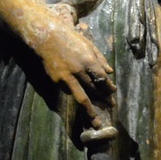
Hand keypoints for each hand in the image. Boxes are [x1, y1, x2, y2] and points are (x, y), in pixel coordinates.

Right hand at [35, 10, 114, 126]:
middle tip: (111, 106)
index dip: (109, 87)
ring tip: (96, 121)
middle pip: (94, 90)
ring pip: (81, 98)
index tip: (113, 91)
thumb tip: (110, 72)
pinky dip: (77, 94)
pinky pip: (70, 91)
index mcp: (88, 60)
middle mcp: (78, 71)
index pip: (101, 79)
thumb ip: (100, 59)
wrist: (47, 38)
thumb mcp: (89, 45)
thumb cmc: (71, 39)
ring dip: (90, 110)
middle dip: (104, 99)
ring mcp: (66, 77)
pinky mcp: (57, 81)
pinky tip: (82, 96)